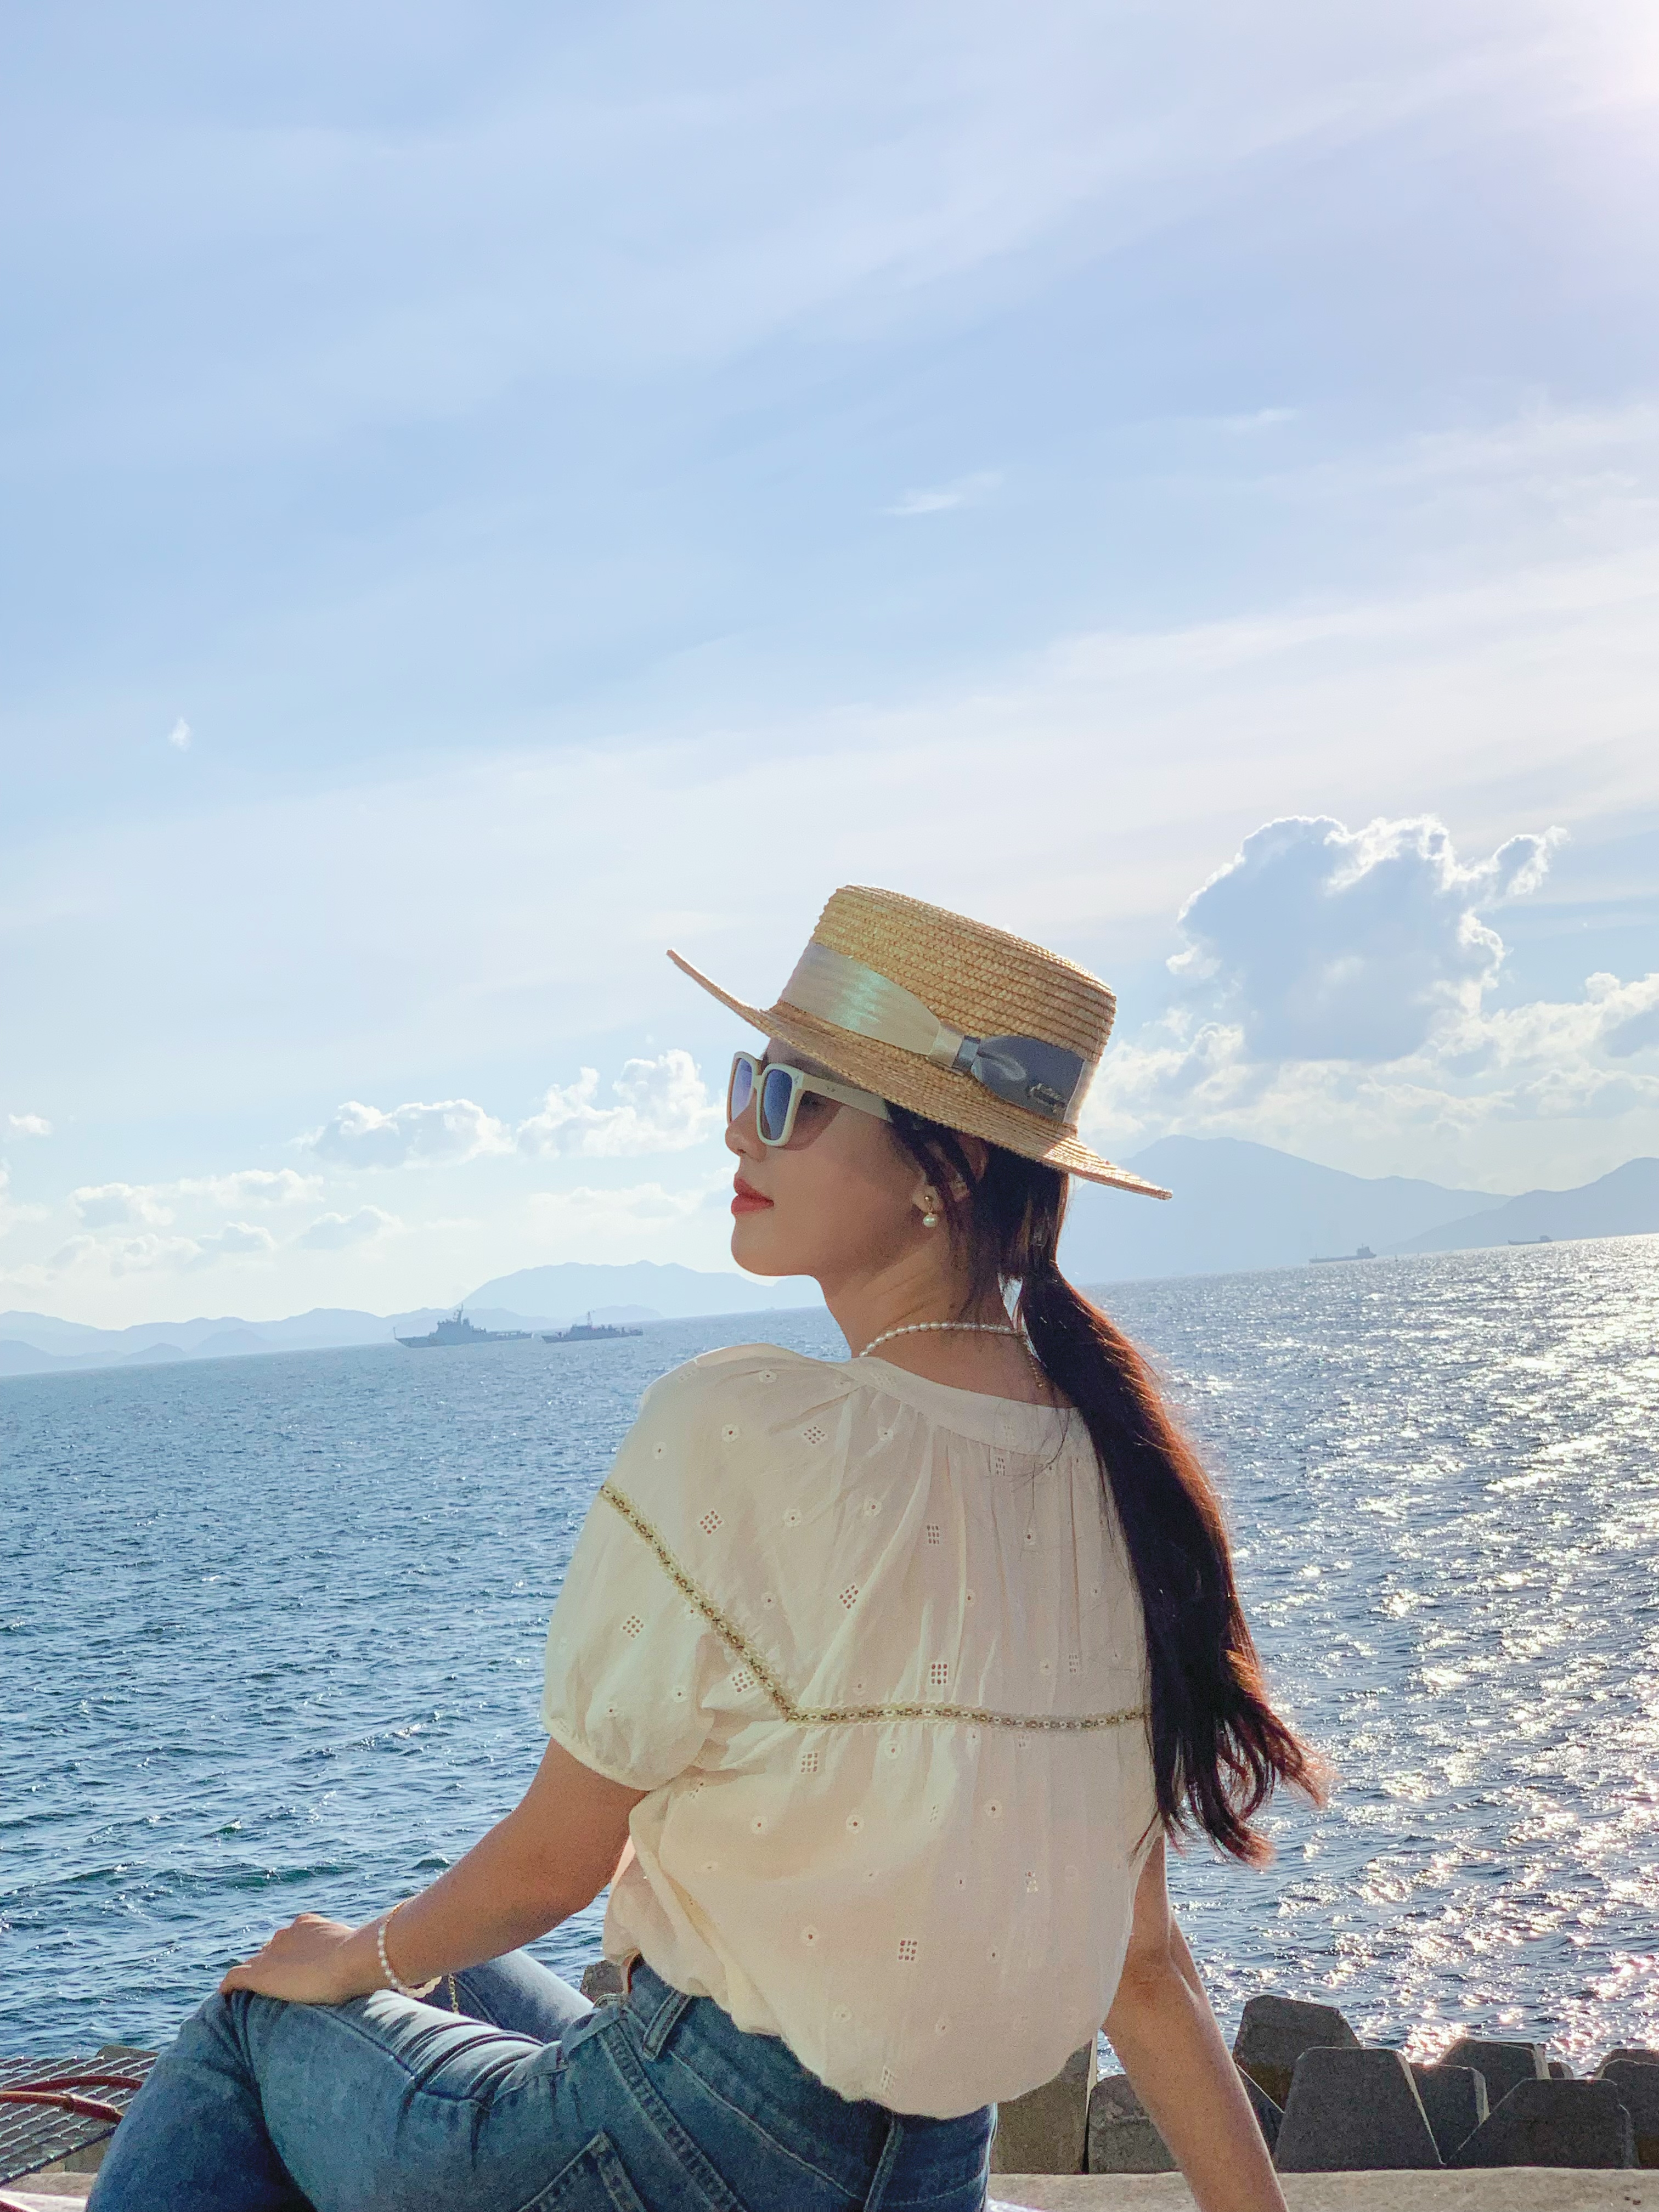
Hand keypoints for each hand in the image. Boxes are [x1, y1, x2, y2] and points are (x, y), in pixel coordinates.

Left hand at [219, 1913, 376, 2005]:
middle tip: (278, 1988)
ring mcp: (271, 1952)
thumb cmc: (363, 1957)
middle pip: (269, 1950)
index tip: (295, 1973)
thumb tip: (371, 1964)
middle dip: (272, 1965)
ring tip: (253, 1996)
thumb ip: (351, 1954)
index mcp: (307, 1924)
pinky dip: (228, 1987)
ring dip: (254, 1977)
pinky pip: (234, 1978)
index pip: (288, 1940)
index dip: (289, 1957)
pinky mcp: (260, 1973)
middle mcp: (285, 1934)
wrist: (353, 1959)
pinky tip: (225, 1998)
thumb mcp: (356, 1951)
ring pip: (253, 1964)